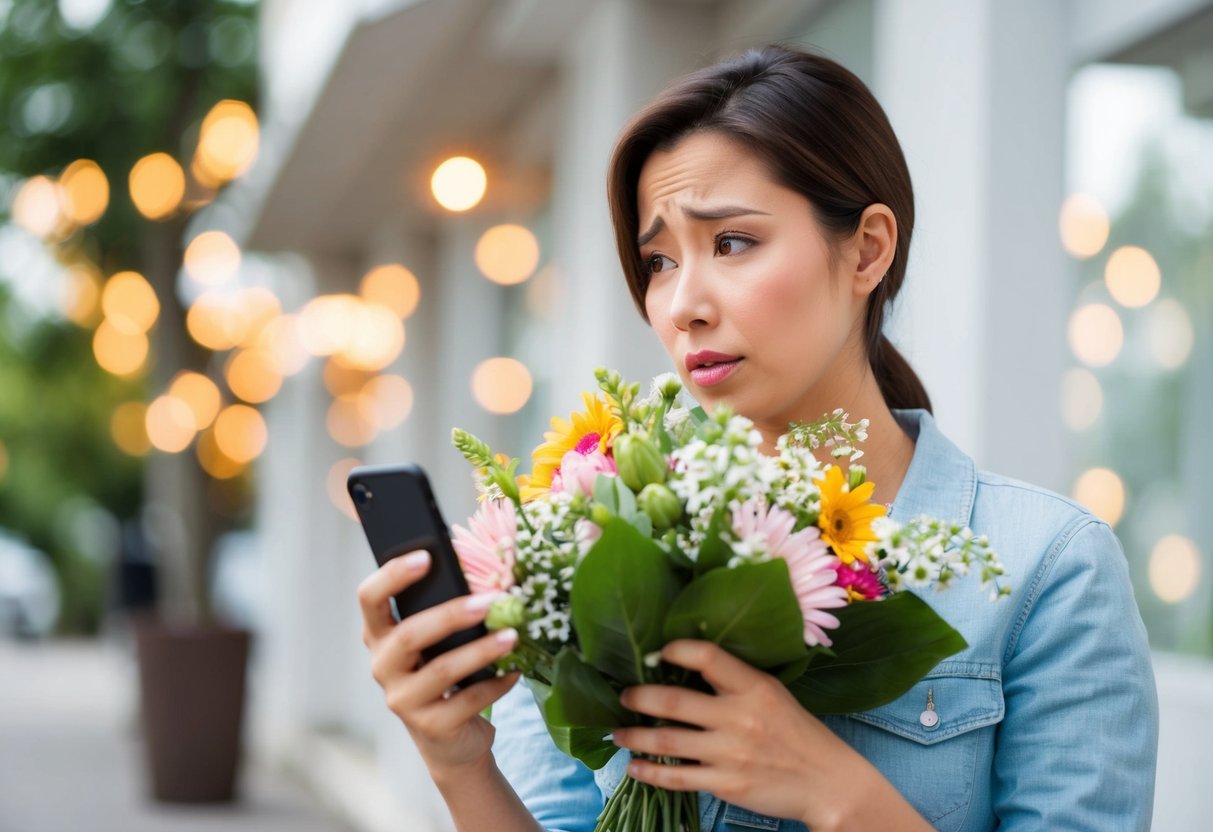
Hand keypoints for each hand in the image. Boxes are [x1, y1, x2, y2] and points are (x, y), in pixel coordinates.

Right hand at [357, 550, 520, 775]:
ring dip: (481, 650)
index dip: (392, 576)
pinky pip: (466, 701)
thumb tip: (485, 576)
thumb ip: (443, 611)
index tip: (426, 557)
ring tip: (512, 635)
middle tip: (492, 601)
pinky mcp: (429, 726)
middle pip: (408, 634)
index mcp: (381, 634)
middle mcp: (383, 666)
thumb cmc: (445, 672)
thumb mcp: (438, 641)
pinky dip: (495, 684)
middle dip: (452, 614)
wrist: (450, 737)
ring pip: (441, 670)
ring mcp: (403, 699)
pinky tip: (515, 671)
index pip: (370, 598)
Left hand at [611, 640, 924, 829]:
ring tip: (617, 733)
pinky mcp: (726, 784)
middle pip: (674, 702)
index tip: (658, 651)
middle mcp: (740, 717)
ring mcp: (731, 753)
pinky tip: (634, 767)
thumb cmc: (798, 734)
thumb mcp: (774, 695)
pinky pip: (677, 777)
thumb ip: (737, 682)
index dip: (678, 649)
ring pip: (668, 741)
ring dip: (635, 736)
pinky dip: (650, 772)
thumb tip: (689, 667)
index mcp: (755, 687)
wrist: (829, 783)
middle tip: (623, 696)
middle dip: (639, 697)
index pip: (709, 658)